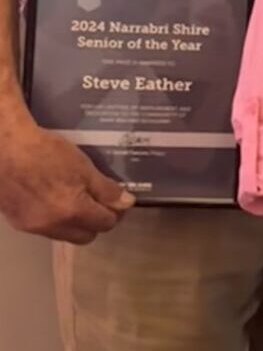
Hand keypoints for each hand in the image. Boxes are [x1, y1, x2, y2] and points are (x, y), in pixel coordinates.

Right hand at [0, 112, 134, 242]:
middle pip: (85, 236)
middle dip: (97, 222)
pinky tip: (54, 200)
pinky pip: (45, 229)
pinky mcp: (17, 223)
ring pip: (65, 234)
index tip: (117, 199)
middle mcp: (52, 226)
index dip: (115, 212)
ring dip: (75, 222)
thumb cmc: (47, 153)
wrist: (5, 149)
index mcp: (72, 212)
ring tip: (77, 199)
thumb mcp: (84, 167)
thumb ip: (106, 189)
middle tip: (100, 201)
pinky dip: (55, 219)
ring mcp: (32, 227)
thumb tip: (127, 203)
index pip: (105, 224)